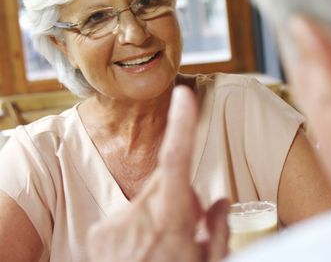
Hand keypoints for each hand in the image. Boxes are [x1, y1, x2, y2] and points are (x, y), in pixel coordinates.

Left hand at [87, 86, 230, 261]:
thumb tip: (219, 202)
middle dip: (180, 193)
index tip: (183, 96)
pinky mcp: (99, 235)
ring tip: (166, 245)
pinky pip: (126, 217)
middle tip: (191, 222)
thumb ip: (215, 229)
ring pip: (146, 200)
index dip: (182, 124)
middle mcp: (139, 215)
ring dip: (158, 212)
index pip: (177, 159)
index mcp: (171, 218)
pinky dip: (137, 228)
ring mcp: (115, 226)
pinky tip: (144, 251)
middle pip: (164, 181)